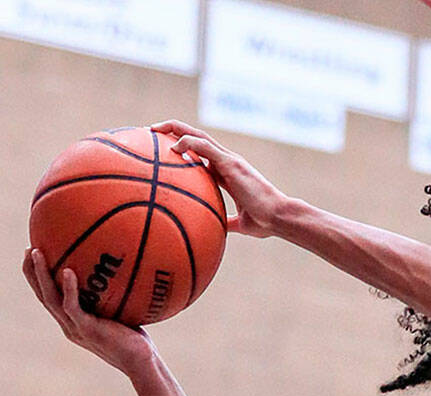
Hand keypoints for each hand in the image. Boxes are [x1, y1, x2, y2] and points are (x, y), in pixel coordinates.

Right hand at [24, 247, 154, 373]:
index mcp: (72, 321)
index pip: (49, 298)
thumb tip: (122, 273)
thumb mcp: (122, 315)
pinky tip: (68, 271)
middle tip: (28, 249)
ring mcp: (75, 328)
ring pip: (49, 299)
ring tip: (36, 253)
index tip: (36, 256)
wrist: (141, 362)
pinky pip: (72, 306)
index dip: (39, 278)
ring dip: (41, 275)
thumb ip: (114, 299)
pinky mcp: (87, 330)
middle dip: (32, 272)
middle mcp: (68, 325)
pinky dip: (68, 288)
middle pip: (42, 295)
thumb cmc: (137, 339)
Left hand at [151, 120, 287, 237]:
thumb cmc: (264, 222)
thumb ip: (227, 222)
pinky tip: (173, 147)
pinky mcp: (231, 163)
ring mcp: (230, 160)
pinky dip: (187, 143)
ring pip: (198, 135)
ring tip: (153, 130)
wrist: (279, 217)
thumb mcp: (241, 223)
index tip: (163, 148)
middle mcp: (228, 161)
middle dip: (173, 130)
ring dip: (175, 129)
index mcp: (229, 171)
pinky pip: (204, 147)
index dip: (184, 146)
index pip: (203, 152)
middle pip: (197, 137)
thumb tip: (215, 230)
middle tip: (151, 131)